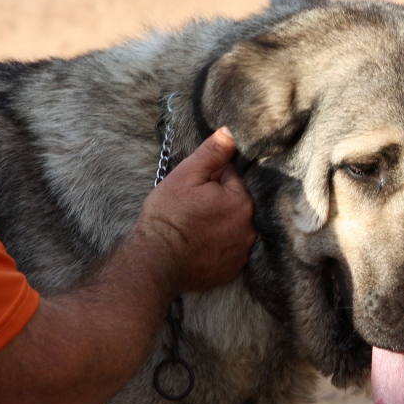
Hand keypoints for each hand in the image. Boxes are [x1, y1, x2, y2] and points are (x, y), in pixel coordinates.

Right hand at [138, 127, 255, 292]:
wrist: (155, 261)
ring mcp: (242, 252)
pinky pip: (229, 249)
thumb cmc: (167, 217)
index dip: (210, 178)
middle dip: (217, 200)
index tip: (193, 189)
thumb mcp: (185, 176)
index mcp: (241, 202)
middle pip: (235, 202)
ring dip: (219, 223)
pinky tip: (199, 245)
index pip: (231, 177)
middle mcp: (249, 228)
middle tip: (191, 208)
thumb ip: (212, 153)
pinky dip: (218, 245)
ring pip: (233, 226)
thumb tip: (230, 133)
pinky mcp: (233, 270)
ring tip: (194, 228)